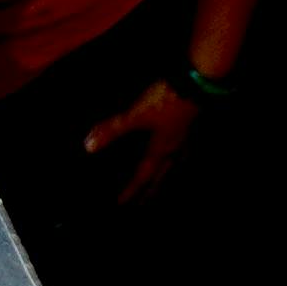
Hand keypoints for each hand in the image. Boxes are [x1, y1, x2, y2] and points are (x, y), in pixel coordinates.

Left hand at [79, 75, 211, 200]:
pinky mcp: (190, 124)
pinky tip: (179, 149)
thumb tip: (89, 146)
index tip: (122, 203)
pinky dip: (179, 154)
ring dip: (166, 175)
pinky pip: (184, 147)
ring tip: (162, 180)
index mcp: (159, 151)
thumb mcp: (135, 115)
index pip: (142, 177)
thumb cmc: (166, 100)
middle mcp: (173, 149)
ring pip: (175, 164)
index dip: (131, 191)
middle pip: (161, 176)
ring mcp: (184, 137)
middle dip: (151, 190)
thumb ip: (112, 129)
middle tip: (144, 202)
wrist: (196, 83)